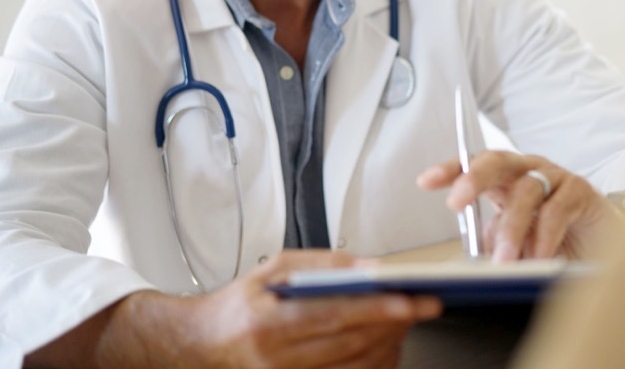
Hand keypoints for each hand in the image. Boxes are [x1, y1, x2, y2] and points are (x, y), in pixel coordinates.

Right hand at [27, 250, 440, 368]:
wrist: (202, 346)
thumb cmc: (239, 304)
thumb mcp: (274, 269)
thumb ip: (324, 265)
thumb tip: (370, 267)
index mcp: (267, 323)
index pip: (335, 316)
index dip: (378, 309)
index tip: (410, 301)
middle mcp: (277, 359)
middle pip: (352, 343)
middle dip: (394, 324)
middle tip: (422, 305)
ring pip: (355, 367)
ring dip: (389, 344)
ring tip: (407, 322)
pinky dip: (372, 363)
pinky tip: (385, 345)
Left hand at [416, 151, 610, 262]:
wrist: (605, 244)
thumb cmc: (557, 239)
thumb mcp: (518, 241)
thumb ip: (497, 241)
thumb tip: (478, 256)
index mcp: (507, 179)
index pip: (474, 165)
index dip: (450, 170)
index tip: (426, 181)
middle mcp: (529, 170)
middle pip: (497, 161)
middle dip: (473, 178)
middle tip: (457, 201)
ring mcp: (555, 177)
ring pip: (526, 191)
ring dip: (512, 228)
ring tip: (505, 261)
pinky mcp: (580, 191)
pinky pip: (557, 209)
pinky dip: (545, 236)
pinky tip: (539, 257)